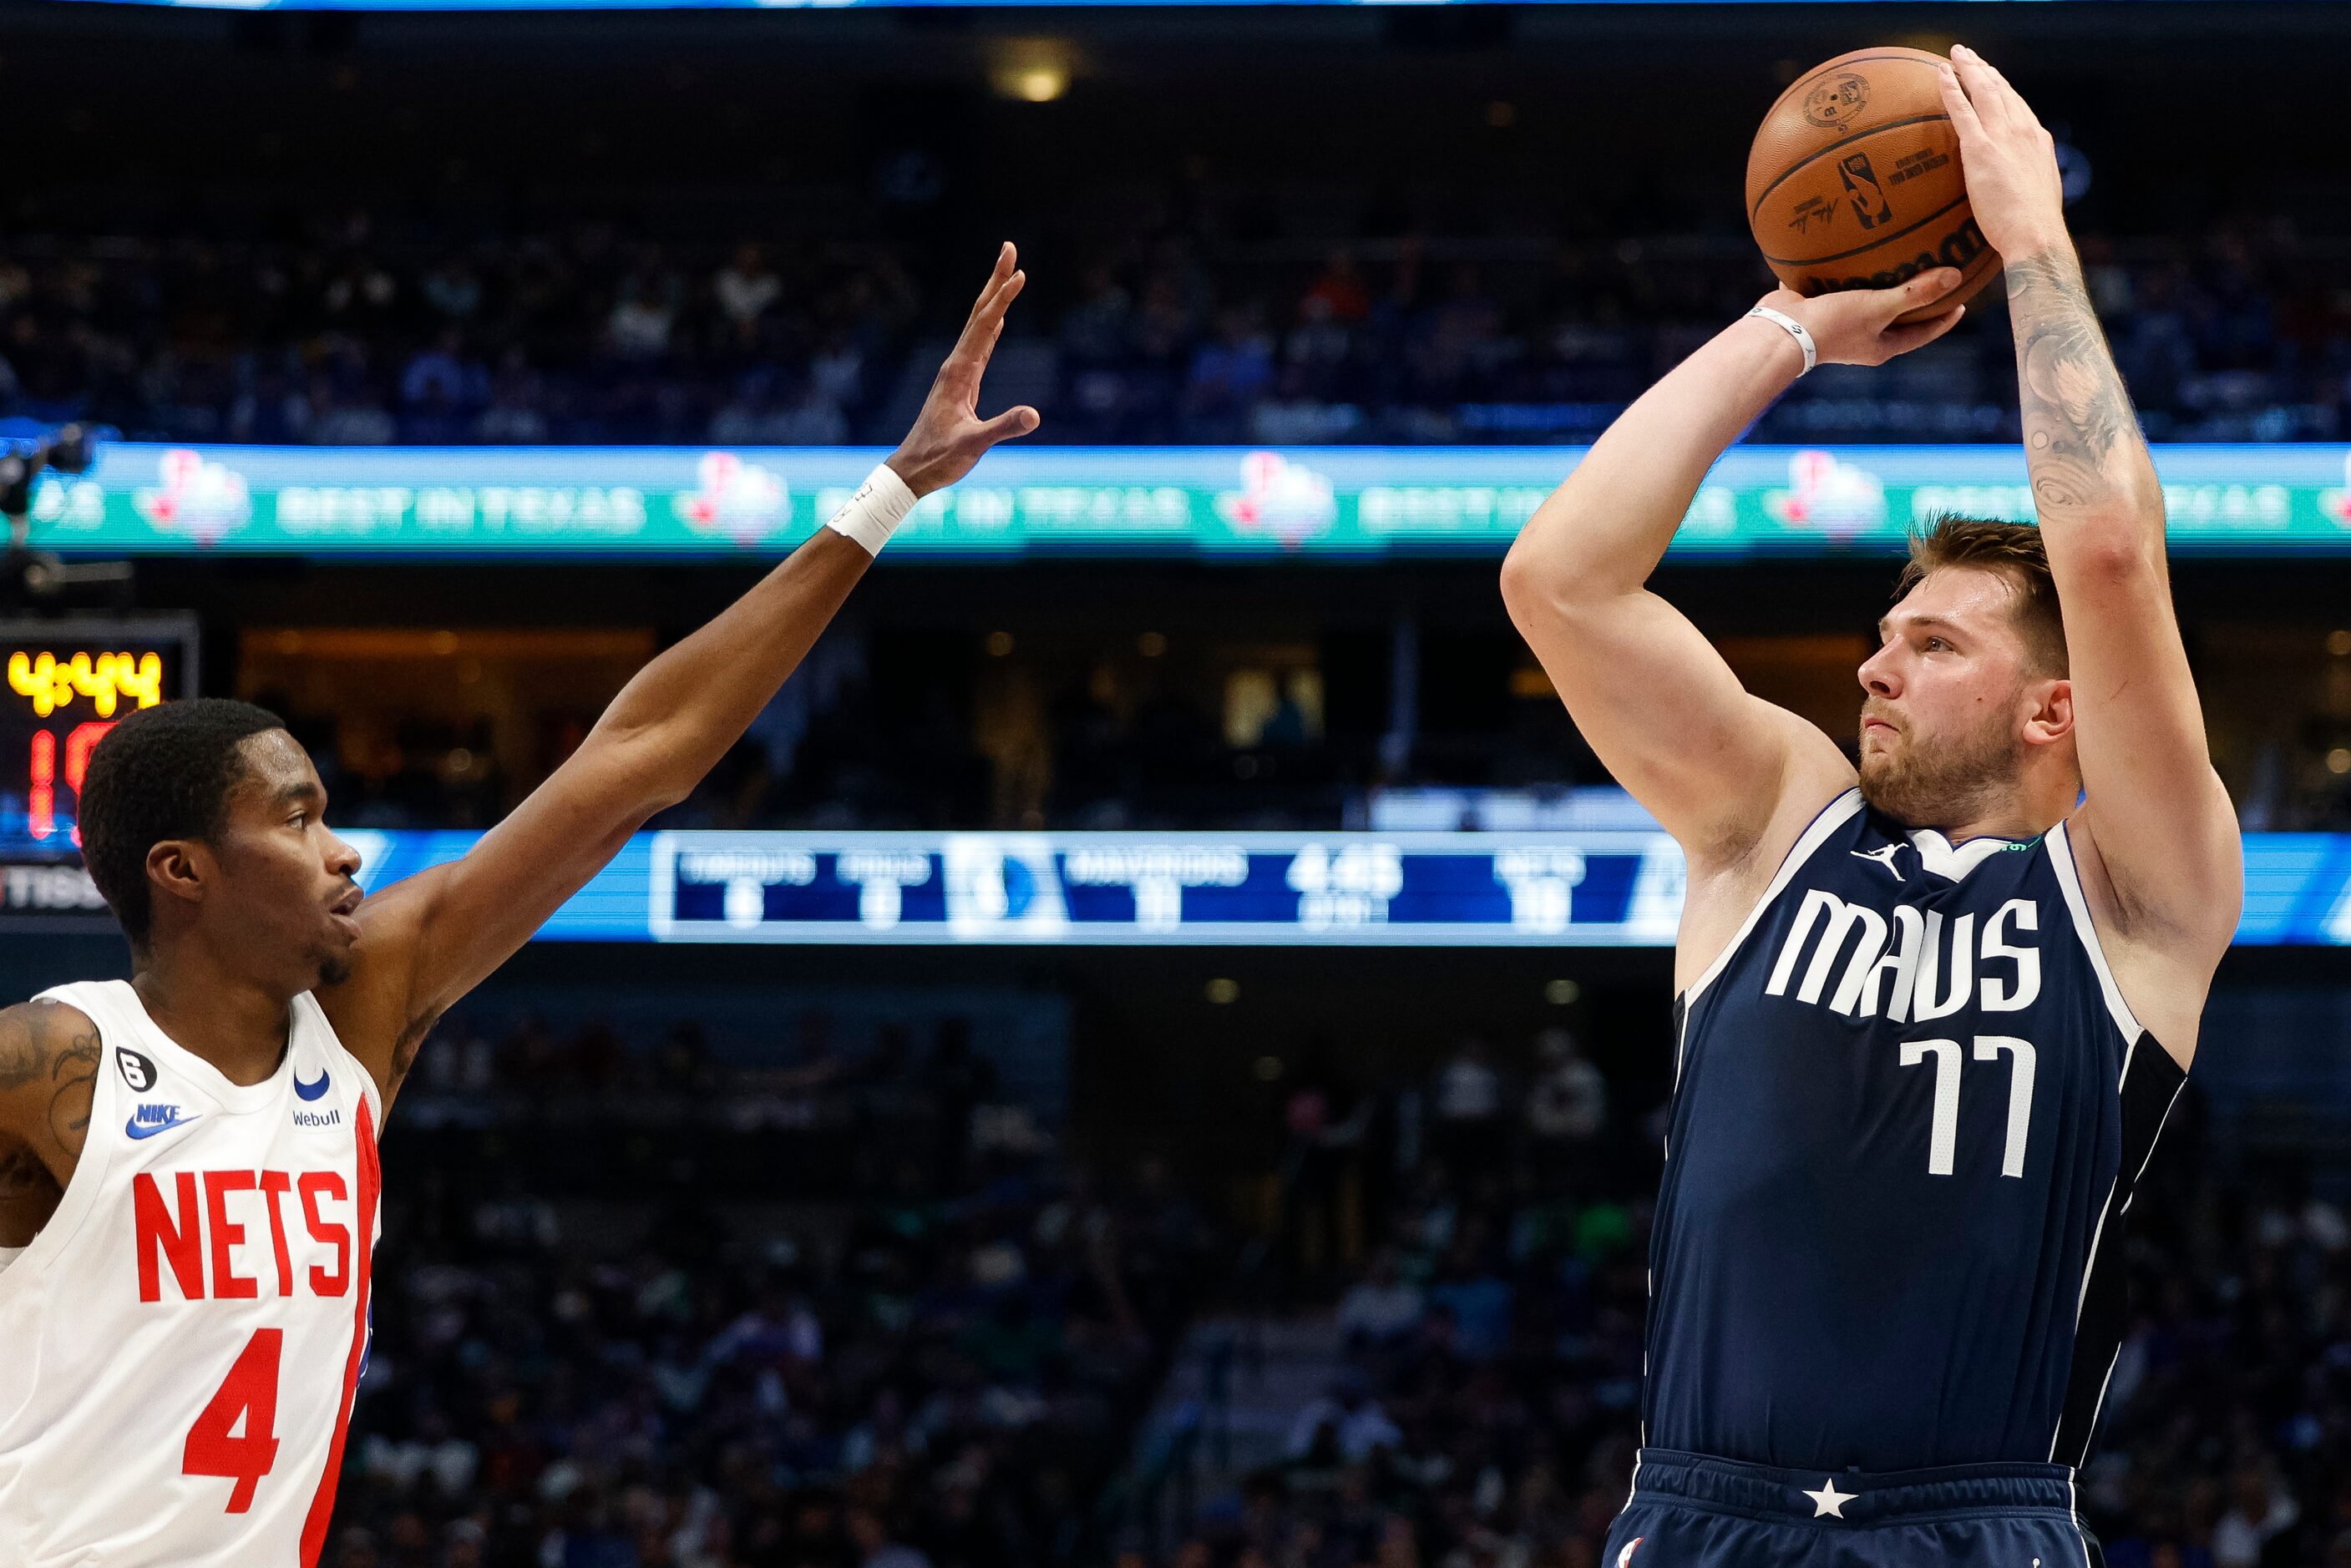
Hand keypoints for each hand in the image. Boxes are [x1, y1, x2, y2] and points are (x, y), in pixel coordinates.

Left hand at [885, 243, 1040, 496]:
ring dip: (994, 298)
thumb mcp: (973, 445)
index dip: (1003, 298)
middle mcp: (957, 365)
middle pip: (979, 314)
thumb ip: (1003, 428)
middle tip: (1009, 247)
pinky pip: (980, 346)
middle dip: (995, 281)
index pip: (985, 326)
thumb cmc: (938, 459)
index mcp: (959, 372)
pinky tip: (998, 320)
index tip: (1020, 273)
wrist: (912, 471)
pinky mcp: (962, 384)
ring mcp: (958, 373)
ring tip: (1008, 273)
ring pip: (979, 326)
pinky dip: (991, 326)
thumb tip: (1034, 415)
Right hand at [1760, 269, 1967, 367]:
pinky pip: (1833, 285)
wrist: (1779, 332)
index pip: (1921, 334)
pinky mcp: (1813, 306)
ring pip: (1864, 301)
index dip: (1943, 319)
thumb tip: (1956, 276)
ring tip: (1892, 259)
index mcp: (1878, 346)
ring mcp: (1835, 323)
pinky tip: (1846, 248)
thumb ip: (1915, 292)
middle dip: (1913, 301)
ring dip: (1877, 284)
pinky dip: (1842, 270)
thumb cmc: (1832, 325)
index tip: (1962, 304)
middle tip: (1934, 278)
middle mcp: (1858, 337)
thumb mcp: (1879, 307)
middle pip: (1895, 319)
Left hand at [1938, 44, 2069, 260]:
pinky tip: (1940, 74)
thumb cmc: (2033, 227)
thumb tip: (2015, 182)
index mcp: (2038, 140)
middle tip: (1968, 55)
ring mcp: (2003, 136)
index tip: (1991, 76)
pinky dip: (1951, 88)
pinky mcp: (1981, 147)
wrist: (2035, 234)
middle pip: (2001, 90)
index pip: (2018, 105)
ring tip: (1954, 55)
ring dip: (1968, 68)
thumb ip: (2025, 178)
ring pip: (1984, 91)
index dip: (2003, 87)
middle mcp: (2023, 130)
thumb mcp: (2036, 193)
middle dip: (1984, 69)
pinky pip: (1962, 109)